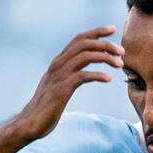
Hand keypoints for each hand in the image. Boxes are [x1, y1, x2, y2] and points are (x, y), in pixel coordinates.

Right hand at [11, 27, 123, 141]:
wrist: (31, 123)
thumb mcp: (59, 85)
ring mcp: (59, 76)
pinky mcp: (61, 90)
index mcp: (59, 62)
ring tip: (120, 65)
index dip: (96, 32)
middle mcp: (58, 64)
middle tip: (122, 51)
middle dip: (105, 44)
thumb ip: (70, 75)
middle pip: (84, 43)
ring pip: (85, 56)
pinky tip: (108, 79)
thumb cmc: (47, 107)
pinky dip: (97, 75)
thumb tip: (83, 71)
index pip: (79, 39)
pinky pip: (82, 76)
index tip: (112, 29)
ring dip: (105, 57)